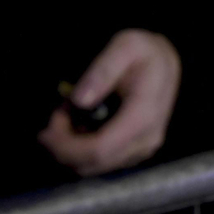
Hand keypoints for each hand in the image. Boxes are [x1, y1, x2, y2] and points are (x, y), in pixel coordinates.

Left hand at [39, 30, 180, 176]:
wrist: (165, 62)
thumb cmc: (145, 52)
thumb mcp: (125, 45)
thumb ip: (103, 69)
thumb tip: (80, 100)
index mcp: (144, 116)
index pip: (99, 150)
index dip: (66, 145)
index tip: (48, 126)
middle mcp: (145, 141)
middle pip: (92, 163)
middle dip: (62, 146)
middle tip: (55, 115)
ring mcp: (141, 150)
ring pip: (92, 167)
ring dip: (69, 147)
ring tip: (66, 116)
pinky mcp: (135, 153)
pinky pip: (99, 163)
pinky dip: (80, 149)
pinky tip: (78, 125)